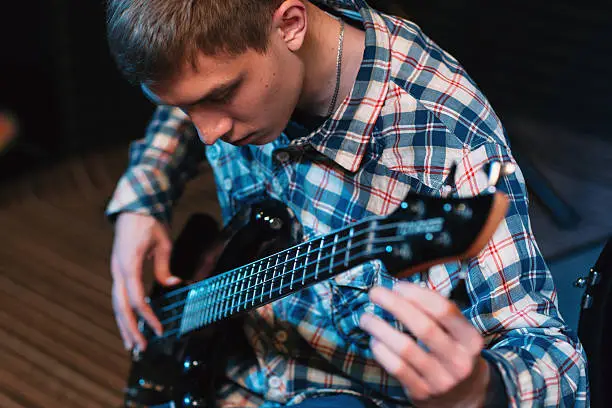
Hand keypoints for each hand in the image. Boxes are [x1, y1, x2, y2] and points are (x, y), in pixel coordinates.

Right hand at [110, 212, 180, 350]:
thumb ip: (165, 267)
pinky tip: (129, 324)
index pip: (137, 297)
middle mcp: (118, 270)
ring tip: (131, 344)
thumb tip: (173, 285)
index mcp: (129, 264)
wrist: (134, 206)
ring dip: (123, 325)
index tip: (160, 328)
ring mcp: (116, 271)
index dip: (147, 315)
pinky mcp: (119, 270)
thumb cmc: (150, 222)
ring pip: (117, 304)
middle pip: (122, 307)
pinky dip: (124, 312)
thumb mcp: (163, 242)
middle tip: (141, 348)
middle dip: (130, 328)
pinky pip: (120, 295)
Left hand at [359, 282, 489, 407]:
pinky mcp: (422, 393)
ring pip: (405, 348)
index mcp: (470, 340)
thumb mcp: (459, 335)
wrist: (465, 396)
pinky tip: (374, 340)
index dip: (417, 294)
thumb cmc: (453, 353)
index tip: (397, 286)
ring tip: (366, 318)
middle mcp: (459, 361)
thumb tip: (402, 290)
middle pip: (423, 327)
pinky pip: (397, 368)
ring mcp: (441, 380)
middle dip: (395, 305)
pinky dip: (381, 351)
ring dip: (380, 328)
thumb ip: (437, 314)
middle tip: (375, 293)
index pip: (444, 310)